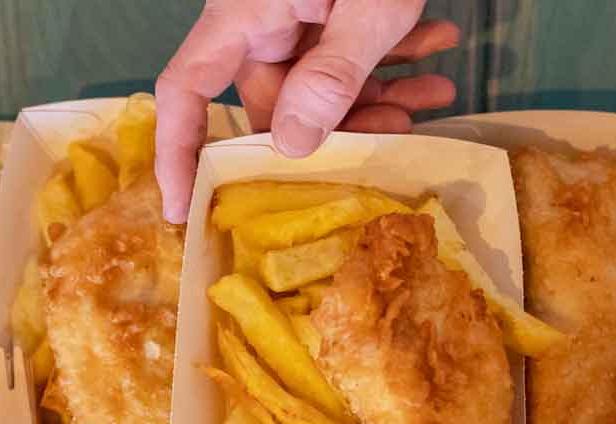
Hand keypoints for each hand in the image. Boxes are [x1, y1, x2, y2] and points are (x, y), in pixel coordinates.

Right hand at [155, 0, 459, 221]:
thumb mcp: (368, 4)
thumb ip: (332, 75)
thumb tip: (288, 146)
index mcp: (246, 15)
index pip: (185, 91)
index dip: (175, 152)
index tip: (178, 210)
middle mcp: (264, 20)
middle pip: (275, 104)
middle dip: (334, 131)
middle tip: (394, 137)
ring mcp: (299, 13)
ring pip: (323, 85)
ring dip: (379, 97)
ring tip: (435, 95)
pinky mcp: (334, 4)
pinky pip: (352, 50)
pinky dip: (395, 59)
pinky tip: (440, 55)